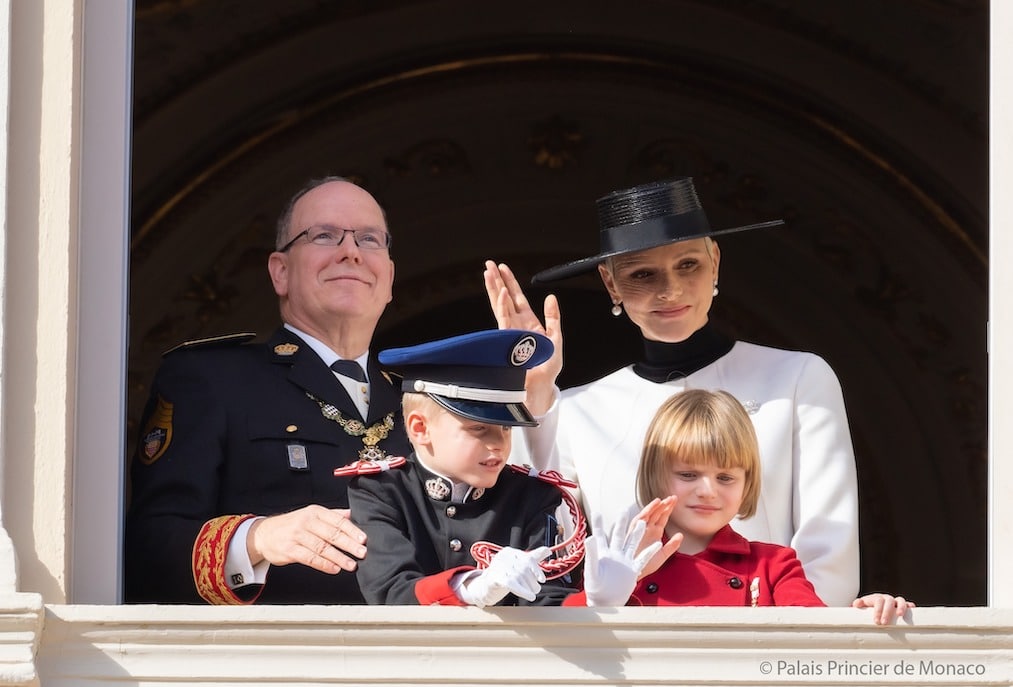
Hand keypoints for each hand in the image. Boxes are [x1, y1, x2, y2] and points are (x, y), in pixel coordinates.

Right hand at [247, 505, 366, 573]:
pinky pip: (310, 558)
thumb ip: (332, 515)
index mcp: (315, 512)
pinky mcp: (290, 550)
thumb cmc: (293, 524)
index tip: (364, 539)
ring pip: (322, 547)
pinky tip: (334, 569)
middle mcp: (306, 522)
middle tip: (362, 553)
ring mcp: (297, 536)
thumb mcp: (312, 514)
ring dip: (339, 557)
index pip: (337, 520)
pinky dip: (324, 564)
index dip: (352, 530)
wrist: (264, 534)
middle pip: (332, 534)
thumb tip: (353, 514)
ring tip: (351, 564)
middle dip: (349, 545)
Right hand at [459, 546, 551, 606]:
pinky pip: (511, 584)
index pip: (527, 558)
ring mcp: (497, 567)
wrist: (484, 587)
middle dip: (532, 581)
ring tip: (532, 593)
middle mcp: (503, 557)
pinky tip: (530, 596)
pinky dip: (523, 591)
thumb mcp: (518, 565)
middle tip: (536, 589)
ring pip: (518, 577)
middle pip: (524, 569)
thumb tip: (548, 550)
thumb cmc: (504, 575)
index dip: (536, 570)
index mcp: (510, 552)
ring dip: (529, 587)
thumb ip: (533, 557)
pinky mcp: (494, 578)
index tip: (542, 579)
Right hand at [484, 260, 561, 414]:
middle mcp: (516, 325)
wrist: (541, 387)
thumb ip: (553, 318)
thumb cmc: (546, 367)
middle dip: (497, 281)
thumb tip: (551, 297)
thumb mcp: (556, 338)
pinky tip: (501, 293)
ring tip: (488, 273)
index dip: (509, 282)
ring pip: (500, 306)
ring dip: (494, 289)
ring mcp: (510, 331)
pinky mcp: (509, 339)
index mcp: (527, 322)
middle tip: (489, 264)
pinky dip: (503, 305)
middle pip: (504, 298)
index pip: (516, 298)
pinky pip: (504, 319)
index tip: (502, 268)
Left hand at [583, 513, 662, 606]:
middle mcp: (614, 554)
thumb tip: (589, 537)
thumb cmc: (595, 587)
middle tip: (624, 509)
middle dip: (622, 522)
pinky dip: (650, 551)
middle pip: (619, 535)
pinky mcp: (633, 569)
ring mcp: (625, 561)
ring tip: (642, 522)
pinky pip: (643, 558)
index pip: (600, 535)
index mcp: (603, 553)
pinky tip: (658, 543)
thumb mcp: (592, 569)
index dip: (598, 524)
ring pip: (632, 544)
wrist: (605, 601)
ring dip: (637, 534)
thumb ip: (592, 553)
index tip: (596, 512)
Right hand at [629, 496, 681, 577]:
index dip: (668, 509)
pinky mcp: (633, 533)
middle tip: (672, 497)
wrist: (633, 574)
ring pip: (648, 515)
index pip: (663, 518)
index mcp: (655, 533)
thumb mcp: (662, 556)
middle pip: (656, 514)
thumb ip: (672, 546)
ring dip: (654, 507)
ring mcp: (640, 530)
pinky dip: (645, 513)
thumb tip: (681, 535)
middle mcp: (647, 529)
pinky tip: (651, 508)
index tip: (675, 500)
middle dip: (664, 505)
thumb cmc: (645, 565)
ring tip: (662, 500)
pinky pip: (638, 521)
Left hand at [852, 593, 914, 624]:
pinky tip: (912, 609)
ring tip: (900, 615)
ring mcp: (895, 602)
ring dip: (901, 607)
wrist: (874, 606)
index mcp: (877, 598)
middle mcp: (887, 598)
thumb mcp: (862, 606)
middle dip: (887, 612)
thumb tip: (855, 604)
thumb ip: (858, 604)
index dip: (878, 611)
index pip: (878, 602)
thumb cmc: (868, 607)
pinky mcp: (902, 606)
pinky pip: (908, 604)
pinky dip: (910, 606)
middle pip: (889, 601)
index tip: (876, 621)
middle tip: (884, 623)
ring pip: (900, 600)